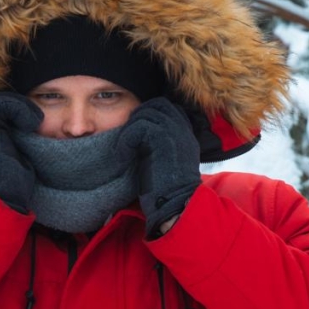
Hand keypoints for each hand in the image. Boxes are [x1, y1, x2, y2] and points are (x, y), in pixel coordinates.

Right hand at [0, 92, 42, 211]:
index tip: (37, 124)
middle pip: (1, 106)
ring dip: (22, 107)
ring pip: (1, 102)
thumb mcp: (20, 160)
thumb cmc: (13, 187)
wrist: (1, 197)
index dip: (21, 113)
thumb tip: (39, 136)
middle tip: (37, 120)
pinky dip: (19, 107)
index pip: (3, 114)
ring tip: (36, 120)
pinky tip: (31, 122)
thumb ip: (22, 146)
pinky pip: (1, 103)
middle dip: (22, 108)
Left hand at [115, 98, 200, 237]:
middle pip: (158, 104)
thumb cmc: (167, 192)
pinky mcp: (162, 139)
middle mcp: (183, 130)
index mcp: (187, 135)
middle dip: (139, 115)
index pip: (170, 108)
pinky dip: (125, 140)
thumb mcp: (168, 162)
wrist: (176, 205)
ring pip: (146, 113)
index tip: (138, 132)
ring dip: (130, 129)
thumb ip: (161, 145)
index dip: (152, 114)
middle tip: (129, 135)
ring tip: (124, 148)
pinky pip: (138, 126)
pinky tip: (122, 155)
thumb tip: (141, 136)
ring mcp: (175, 132)